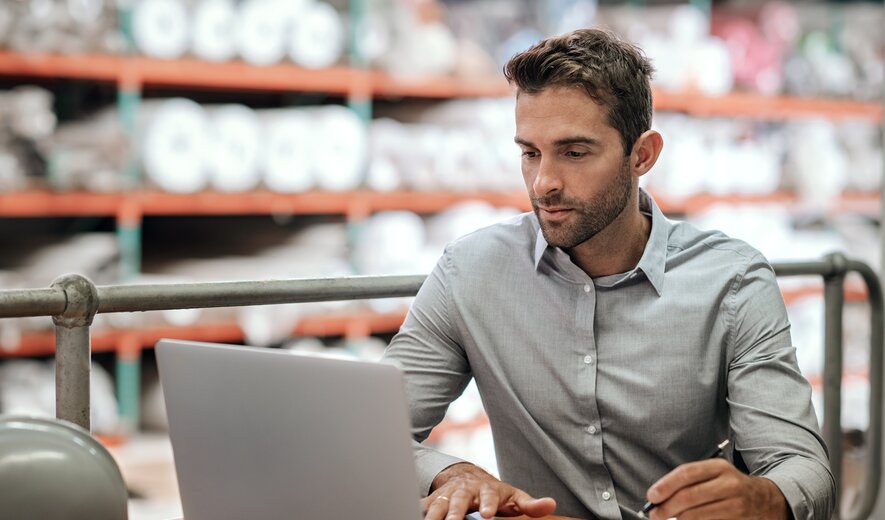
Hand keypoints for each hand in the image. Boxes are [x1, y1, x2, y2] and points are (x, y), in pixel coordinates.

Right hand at [423, 463, 556, 519]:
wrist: (466, 477)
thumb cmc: (494, 493)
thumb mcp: (513, 498)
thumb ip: (530, 504)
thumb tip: (551, 505)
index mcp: (486, 489)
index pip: (488, 496)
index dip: (487, 504)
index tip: (486, 514)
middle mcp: (465, 490)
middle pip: (459, 500)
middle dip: (454, 512)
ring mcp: (447, 494)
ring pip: (438, 504)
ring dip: (434, 515)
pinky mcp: (433, 500)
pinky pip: (423, 506)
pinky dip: (418, 511)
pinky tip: (411, 514)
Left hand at [645, 458, 788, 519]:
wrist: (766, 500)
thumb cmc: (730, 486)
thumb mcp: (714, 474)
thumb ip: (689, 481)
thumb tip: (658, 495)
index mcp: (720, 468)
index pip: (687, 473)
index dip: (666, 485)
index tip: (652, 496)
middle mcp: (730, 485)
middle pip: (689, 496)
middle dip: (667, 507)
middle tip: (655, 513)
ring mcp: (736, 506)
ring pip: (697, 515)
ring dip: (678, 519)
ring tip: (669, 519)